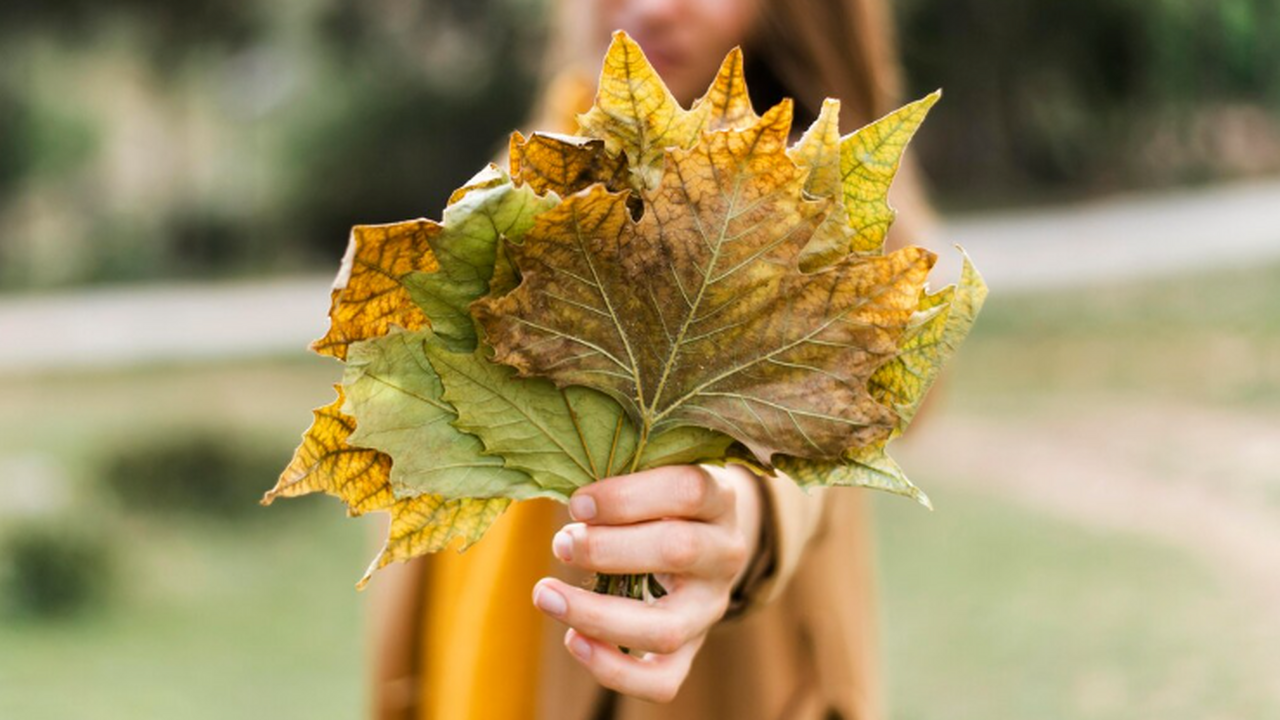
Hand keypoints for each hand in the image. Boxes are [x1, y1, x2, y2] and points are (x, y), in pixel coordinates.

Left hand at [531, 463, 762, 702]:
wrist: (701, 540)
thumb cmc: (659, 500)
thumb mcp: (653, 476)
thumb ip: (620, 481)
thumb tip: (568, 508)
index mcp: (720, 500)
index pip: (688, 490)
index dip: (627, 497)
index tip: (577, 504)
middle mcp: (725, 554)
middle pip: (678, 551)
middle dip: (606, 550)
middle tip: (561, 544)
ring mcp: (710, 608)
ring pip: (665, 628)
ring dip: (596, 615)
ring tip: (546, 595)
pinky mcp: (692, 650)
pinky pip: (661, 681)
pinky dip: (612, 669)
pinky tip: (573, 642)